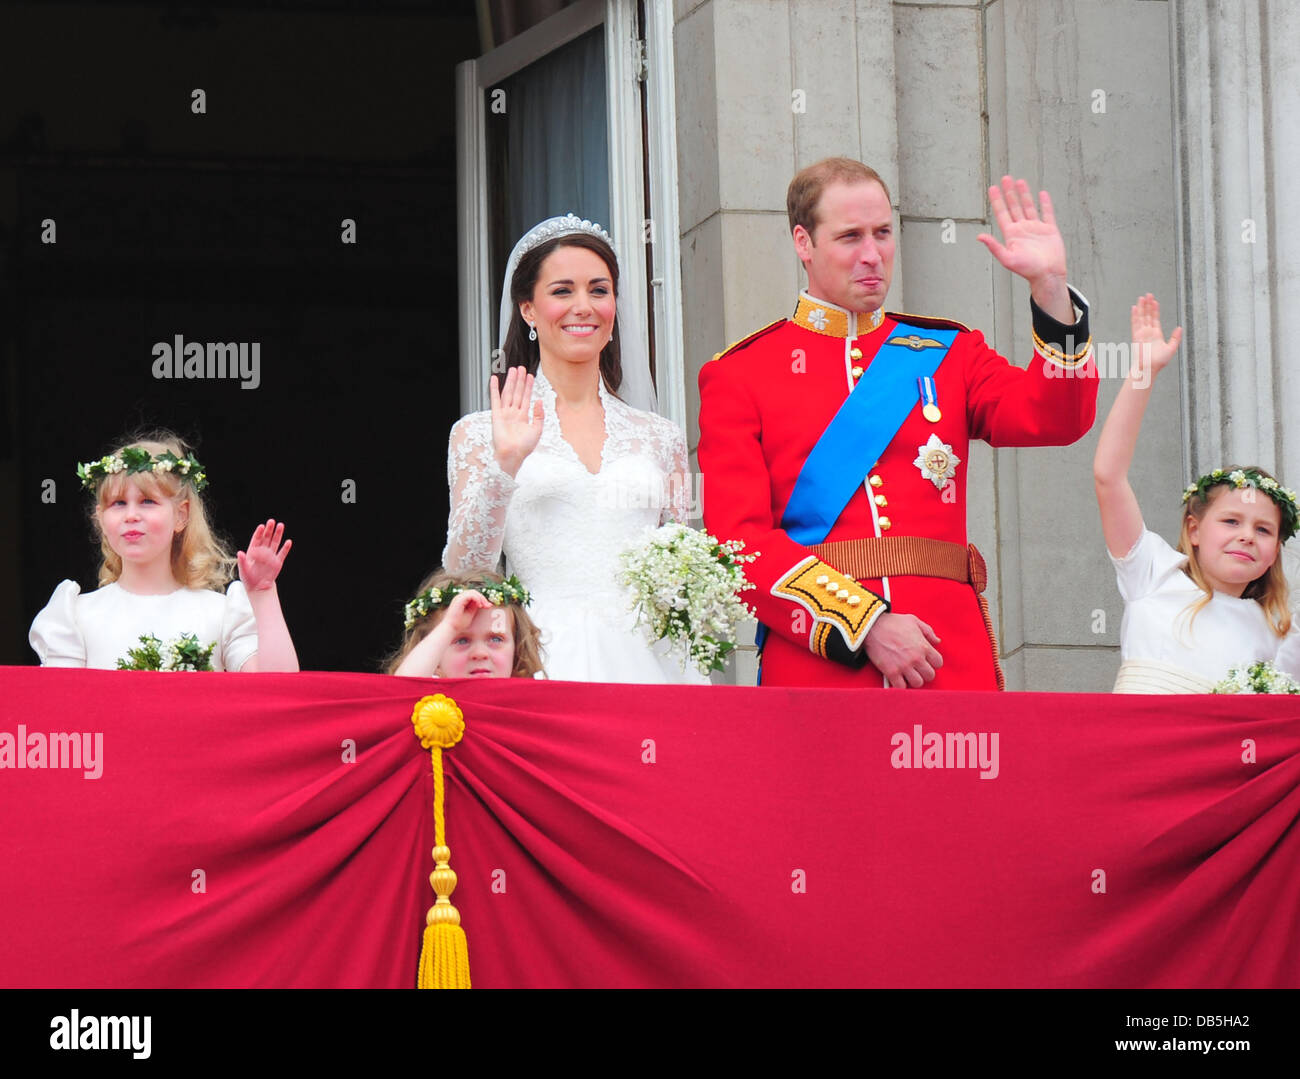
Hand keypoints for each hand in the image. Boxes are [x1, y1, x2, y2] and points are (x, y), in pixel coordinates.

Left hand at [238, 519, 291, 591]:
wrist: (258, 587)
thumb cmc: (249, 578)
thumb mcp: (243, 570)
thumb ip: (242, 561)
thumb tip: (240, 552)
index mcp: (253, 552)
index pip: (256, 539)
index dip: (259, 532)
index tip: (262, 526)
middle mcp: (262, 552)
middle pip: (266, 538)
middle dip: (269, 530)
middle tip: (272, 521)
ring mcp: (271, 556)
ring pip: (275, 543)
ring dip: (278, 534)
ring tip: (281, 525)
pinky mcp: (278, 562)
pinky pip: (282, 554)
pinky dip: (285, 548)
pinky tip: (288, 542)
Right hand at [442, 590, 490, 634]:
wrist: (451, 628)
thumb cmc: (459, 623)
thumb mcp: (470, 613)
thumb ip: (475, 606)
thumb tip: (483, 602)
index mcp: (462, 600)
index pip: (474, 595)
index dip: (482, 599)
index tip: (488, 606)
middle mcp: (460, 597)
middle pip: (474, 592)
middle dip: (483, 598)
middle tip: (488, 606)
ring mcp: (458, 598)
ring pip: (473, 592)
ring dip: (481, 598)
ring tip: (483, 606)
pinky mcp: (459, 600)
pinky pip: (470, 595)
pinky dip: (477, 599)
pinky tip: (479, 605)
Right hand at [491, 366, 542, 475]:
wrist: (513, 455)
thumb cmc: (524, 447)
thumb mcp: (537, 430)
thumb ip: (539, 415)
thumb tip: (539, 401)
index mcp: (523, 417)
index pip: (526, 398)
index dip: (529, 386)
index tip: (530, 376)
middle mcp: (514, 414)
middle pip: (517, 393)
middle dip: (519, 380)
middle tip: (521, 368)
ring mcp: (505, 413)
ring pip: (508, 393)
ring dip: (511, 381)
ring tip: (513, 370)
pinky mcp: (496, 415)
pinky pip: (495, 399)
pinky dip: (494, 389)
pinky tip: (495, 379)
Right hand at [865, 612, 942, 688]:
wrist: (871, 626)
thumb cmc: (892, 622)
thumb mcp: (913, 621)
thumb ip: (928, 631)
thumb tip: (937, 641)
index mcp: (924, 646)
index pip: (938, 663)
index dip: (933, 663)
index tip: (926, 661)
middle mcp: (916, 658)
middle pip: (930, 675)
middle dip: (924, 673)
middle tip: (917, 669)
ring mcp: (904, 666)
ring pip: (918, 683)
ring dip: (913, 680)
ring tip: (907, 675)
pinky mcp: (891, 672)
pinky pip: (901, 687)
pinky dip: (900, 684)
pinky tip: (897, 678)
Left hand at [977, 176, 1067, 294]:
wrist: (1047, 275)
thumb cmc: (1027, 270)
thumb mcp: (1007, 258)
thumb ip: (994, 246)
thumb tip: (979, 237)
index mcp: (1011, 234)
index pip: (1002, 213)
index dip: (997, 200)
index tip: (993, 188)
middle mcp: (1022, 229)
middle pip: (1014, 206)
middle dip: (1009, 192)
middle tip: (1005, 178)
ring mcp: (1036, 228)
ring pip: (1029, 207)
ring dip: (1024, 194)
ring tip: (1019, 181)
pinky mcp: (1049, 230)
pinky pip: (1047, 213)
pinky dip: (1045, 203)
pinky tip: (1042, 194)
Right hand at [1129, 293, 1181, 384]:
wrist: (1149, 368)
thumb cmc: (1159, 362)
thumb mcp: (1172, 348)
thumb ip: (1175, 338)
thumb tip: (1179, 327)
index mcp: (1156, 334)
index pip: (1155, 319)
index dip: (1155, 310)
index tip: (1155, 301)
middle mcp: (1148, 332)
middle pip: (1147, 315)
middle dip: (1148, 305)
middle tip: (1148, 295)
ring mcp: (1141, 333)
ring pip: (1141, 317)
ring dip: (1142, 307)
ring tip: (1142, 297)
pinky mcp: (1136, 336)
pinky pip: (1135, 323)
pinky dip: (1135, 315)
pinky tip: (1134, 308)